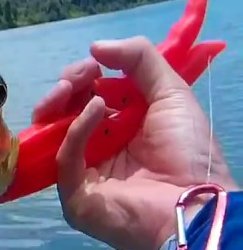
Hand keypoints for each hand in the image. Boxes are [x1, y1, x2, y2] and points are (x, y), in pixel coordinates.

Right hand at [35, 36, 235, 249]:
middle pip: (62, 111)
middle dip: (66, 85)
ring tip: (73, 88)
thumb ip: (140, 60)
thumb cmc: (189, 151)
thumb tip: (94, 46)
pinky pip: (65, 157)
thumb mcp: (172, 93)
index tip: (93, 64)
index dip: (83, 77)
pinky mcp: (74, 194)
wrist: (196, 202)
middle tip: (79, 75)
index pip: (84, 96)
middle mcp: (97, 147)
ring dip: (59, 102)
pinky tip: (95, 109)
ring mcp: (82, 172)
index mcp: (119, 128)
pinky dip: (76, 128)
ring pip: (53, 132)